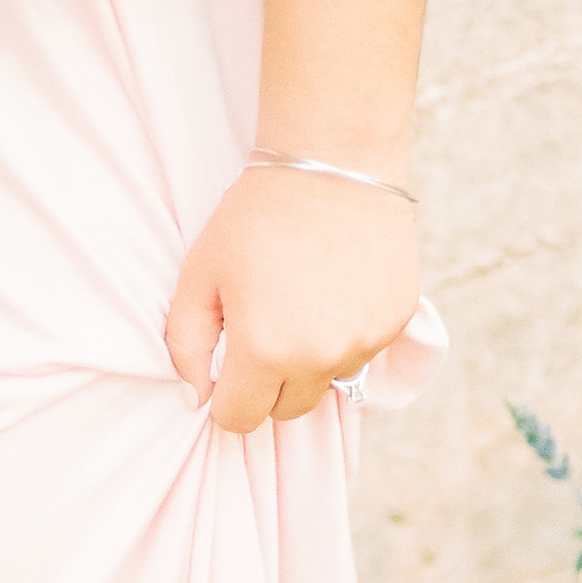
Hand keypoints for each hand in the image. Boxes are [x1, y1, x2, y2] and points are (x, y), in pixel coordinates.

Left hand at [164, 168, 418, 431]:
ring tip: (301, 300)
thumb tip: (198, 399)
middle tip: (262, 327)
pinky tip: (334, 287)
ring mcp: (365, 342)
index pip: (239, 420)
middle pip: (286, 410)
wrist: (332, 163)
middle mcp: (320, 357)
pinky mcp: (396, 323)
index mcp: (264, 351)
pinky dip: (347, 334)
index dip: (225, 398)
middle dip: (268, 383)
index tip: (226, 368)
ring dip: (311, 359)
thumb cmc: (255, 217)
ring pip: (328, 382)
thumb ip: (185, 346)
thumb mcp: (198, 276)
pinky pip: (364, 352)